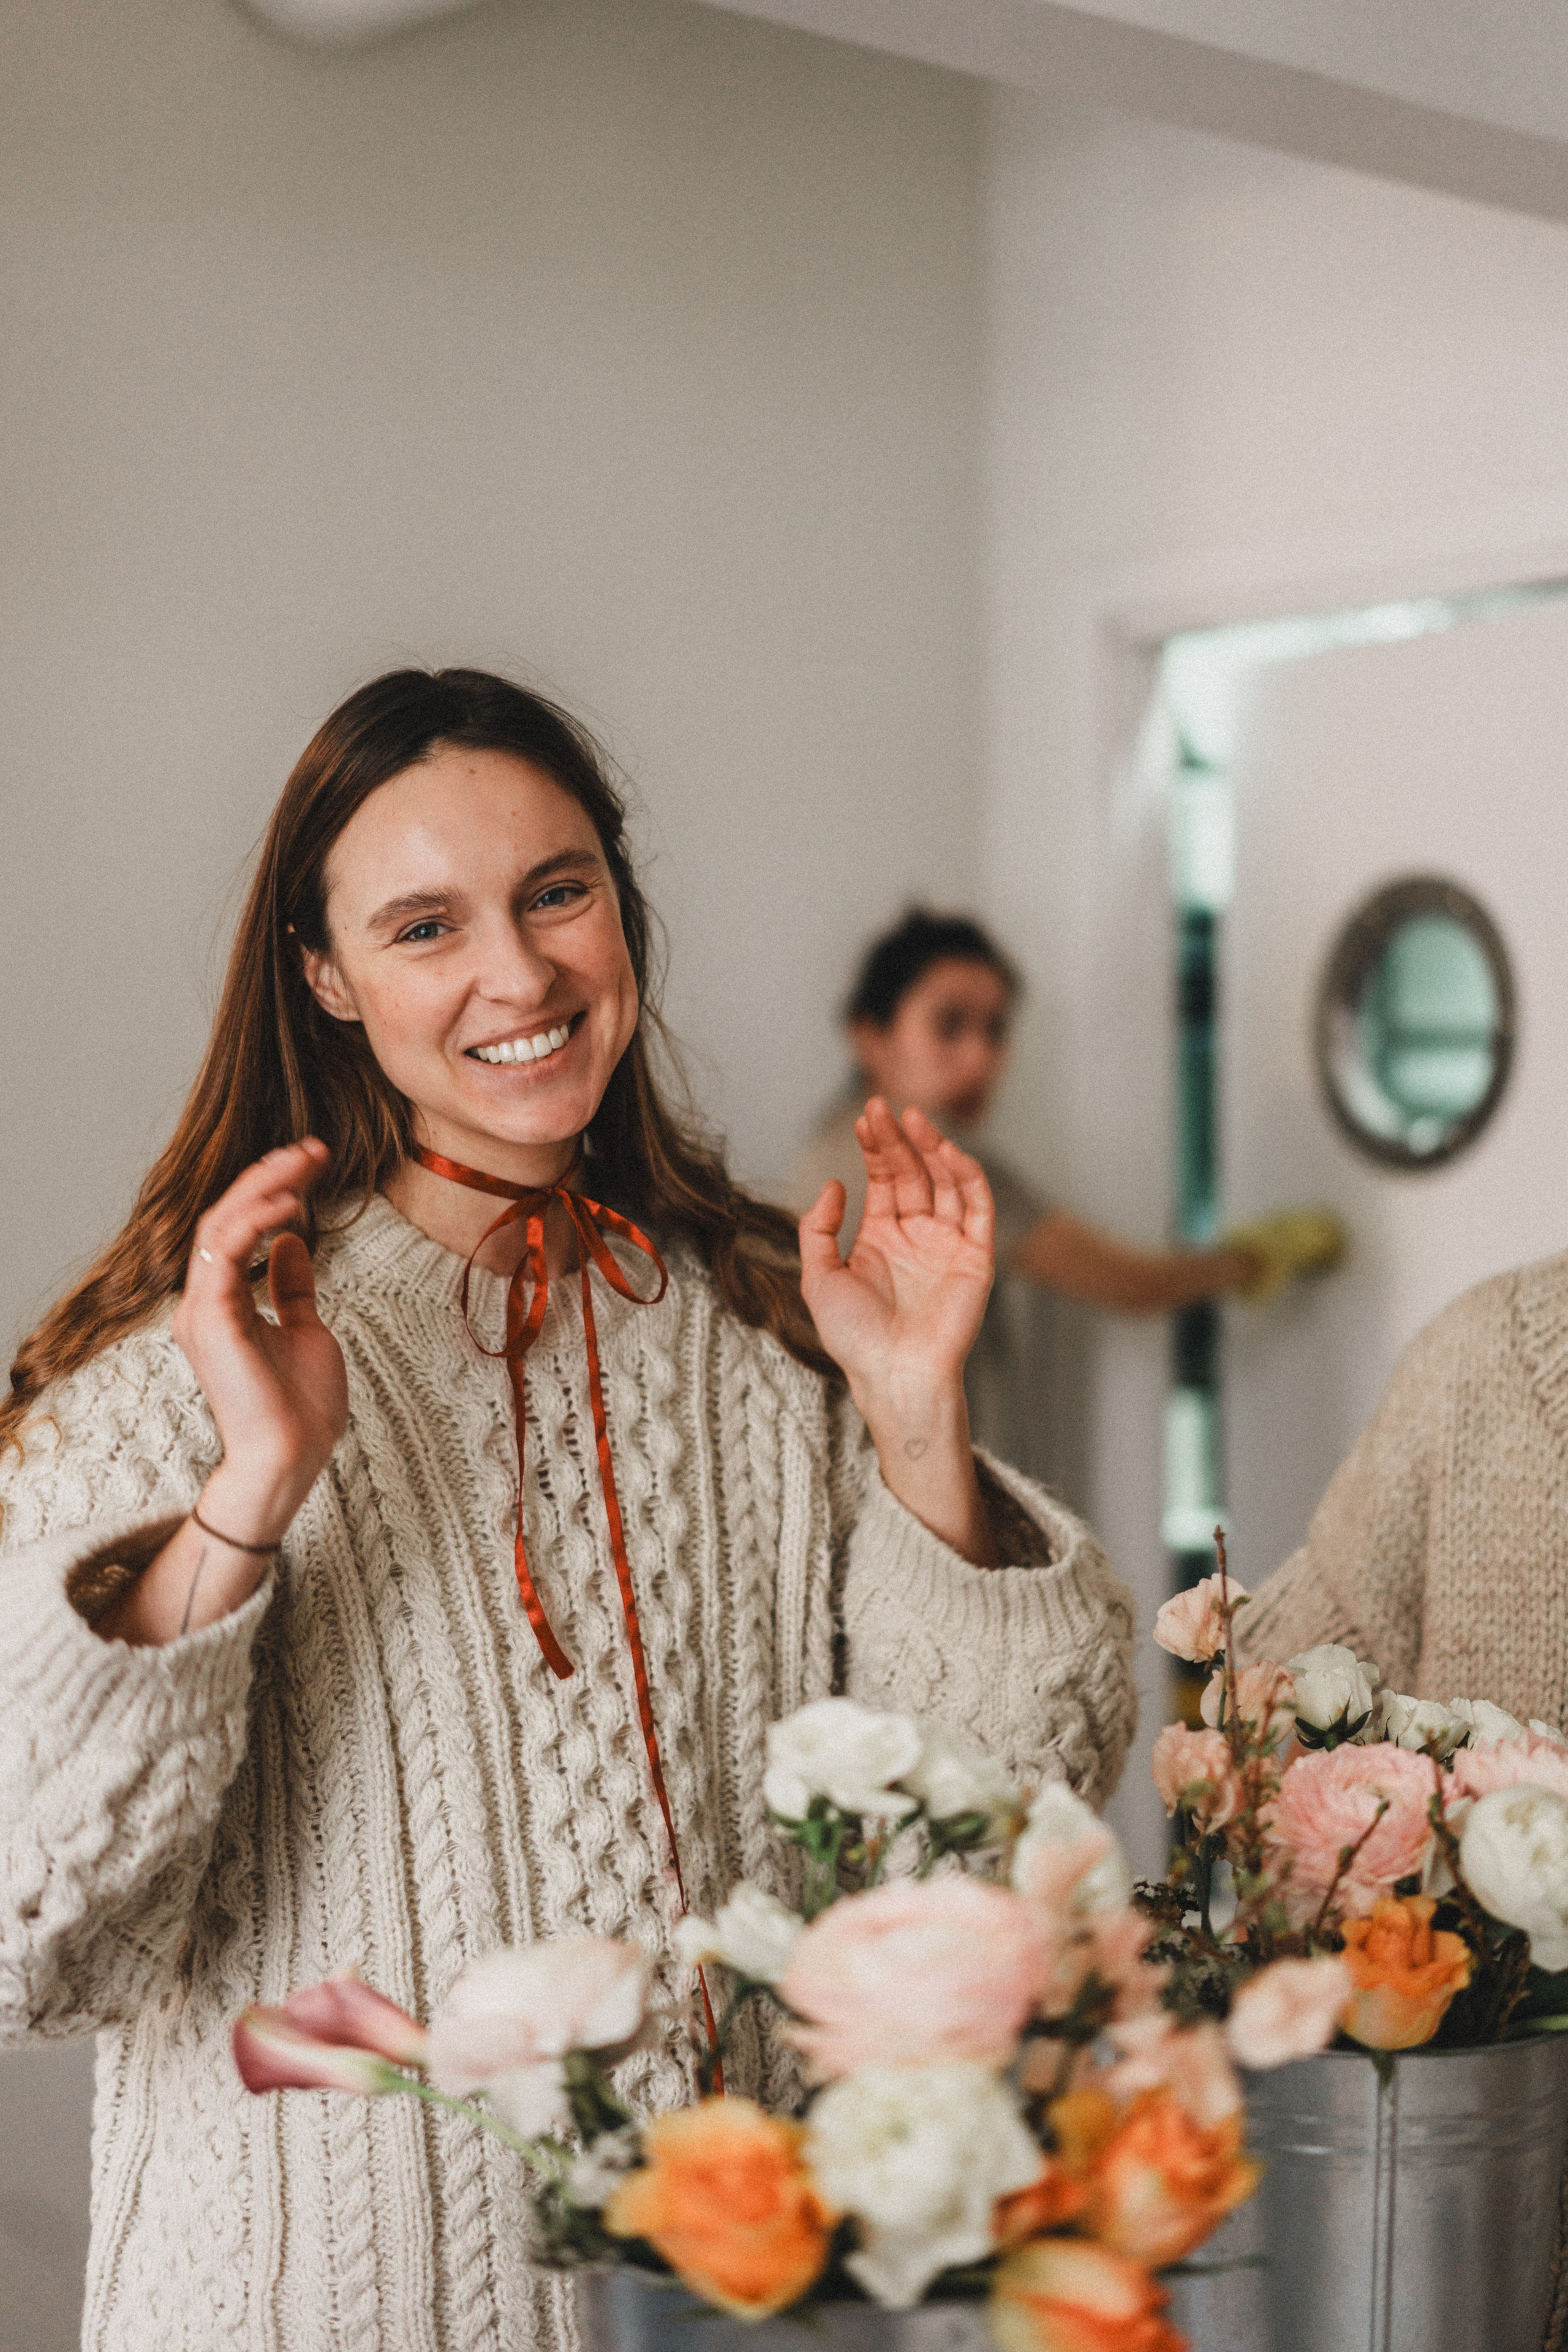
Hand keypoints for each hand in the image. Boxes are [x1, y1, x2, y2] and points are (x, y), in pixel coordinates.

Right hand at [173, 1141, 347, 1544]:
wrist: (292, 1458)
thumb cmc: (300, 1408)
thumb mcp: (306, 1331)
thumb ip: (292, 1288)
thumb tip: (292, 1244)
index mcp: (221, 1305)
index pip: (237, 1229)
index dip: (271, 1189)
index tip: (313, 1163)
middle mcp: (202, 1304)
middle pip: (226, 1217)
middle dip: (269, 1176)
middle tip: (314, 1149)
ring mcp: (200, 1312)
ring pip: (220, 1226)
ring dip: (264, 1187)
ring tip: (306, 1163)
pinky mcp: (209, 1321)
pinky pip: (225, 1254)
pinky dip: (256, 1221)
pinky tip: (292, 1204)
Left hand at [799, 1097, 993, 1407]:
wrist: (893, 1373)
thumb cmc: (854, 1337)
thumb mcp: (818, 1278)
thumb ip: (817, 1229)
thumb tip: (833, 1185)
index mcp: (881, 1237)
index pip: (884, 1178)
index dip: (876, 1146)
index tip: (865, 1117)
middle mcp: (917, 1235)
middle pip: (913, 1172)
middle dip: (899, 1139)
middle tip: (883, 1107)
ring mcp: (948, 1243)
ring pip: (946, 1181)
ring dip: (933, 1147)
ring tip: (913, 1118)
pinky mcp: (975, 1257)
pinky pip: (978, 1208)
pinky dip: (967, 1176)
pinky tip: (948, 1151)